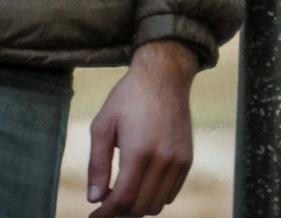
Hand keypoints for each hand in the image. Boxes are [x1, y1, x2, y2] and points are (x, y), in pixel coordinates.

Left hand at [87, 40, 196, 216]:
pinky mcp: (186, 160)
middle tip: (106, 202)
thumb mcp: (103, 124)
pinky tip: (141, 183)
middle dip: (120, 211)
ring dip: (138, 206)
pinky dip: (155, 197)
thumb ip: (97, 164)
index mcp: (139, 150)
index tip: (95, 216)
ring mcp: (178, 161)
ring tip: (122, 192)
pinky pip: (170, 194)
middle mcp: (162, 159)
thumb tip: (94, 198)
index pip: (124, 199)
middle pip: (141, 207)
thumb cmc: (128, 98)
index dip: (107, 213)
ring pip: (157, 205)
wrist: (163, 76)